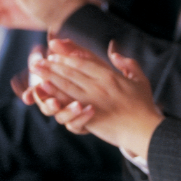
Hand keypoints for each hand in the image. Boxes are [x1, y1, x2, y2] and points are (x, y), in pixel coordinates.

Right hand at [13, 41, 94, 134]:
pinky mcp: (82, 125)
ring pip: (60, 117)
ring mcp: (70, 115)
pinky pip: (76, 126)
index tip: (34, 83)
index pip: (39, 89)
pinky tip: (90, 110)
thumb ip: (71, 51)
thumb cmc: (102, 75)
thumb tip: (54, 42)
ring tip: (78, 105)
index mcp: (56, 88)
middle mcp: (60, 103)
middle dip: (46, 100)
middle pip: (46, 105)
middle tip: (51, 96)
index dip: (33, 87)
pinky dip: (82, 119)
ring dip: (67, 111)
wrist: (124, 99)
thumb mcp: (88, 61)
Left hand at [29, 39, 162, 154]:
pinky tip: (44, 89)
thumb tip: (114, 53)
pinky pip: (68, 102)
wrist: (144, 130)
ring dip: (49, 75)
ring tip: (36, 69)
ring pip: (66, 84)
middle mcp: (100, 85)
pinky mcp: (89, 114)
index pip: (85, 61)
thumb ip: (128, 64)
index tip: (56, 51)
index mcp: (111, 76)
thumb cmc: (144, 106)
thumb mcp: (141, 80)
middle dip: (53, 63)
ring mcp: (93, 100)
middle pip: (71, 71)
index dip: (68, 56)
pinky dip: (55, 94)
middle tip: (38, 58)